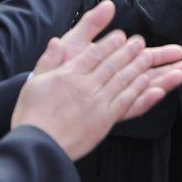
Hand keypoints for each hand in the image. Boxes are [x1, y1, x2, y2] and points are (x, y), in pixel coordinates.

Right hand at [12, 1, 181, 159]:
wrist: (39, 145)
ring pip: (122, 80)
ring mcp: (97, 104)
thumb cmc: (33, 116)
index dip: (110, 43)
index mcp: (69, 75)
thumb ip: (48, 61)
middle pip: (112, 64)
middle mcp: (86, 86)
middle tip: (139, 42)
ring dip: (137, 67)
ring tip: (148, 57)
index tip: (120, 36)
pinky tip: (145, 82)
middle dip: (128, 51)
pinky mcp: (104, 120)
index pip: (94, 54)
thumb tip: (56, 42)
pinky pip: (125, 101)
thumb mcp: (35, 82)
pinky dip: (137, 90)